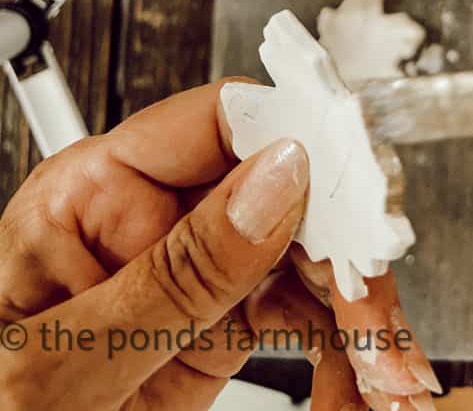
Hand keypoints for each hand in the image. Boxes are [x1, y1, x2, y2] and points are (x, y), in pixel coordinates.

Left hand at [0, 80, 438, 409]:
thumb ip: (178, 270)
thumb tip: (278, 177)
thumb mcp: (64, 356)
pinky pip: (304, 315)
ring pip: (309, 255)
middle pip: (284, 188)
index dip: (298, 136)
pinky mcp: (222, 323)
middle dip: (344, 246)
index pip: (221, 120)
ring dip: (357, 308)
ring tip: (385, 367)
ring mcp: (196, 269)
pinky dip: (344, 348)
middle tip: (377, 303)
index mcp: (99, 188)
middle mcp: (157, 215)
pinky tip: (361, 376)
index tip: (355, 179)